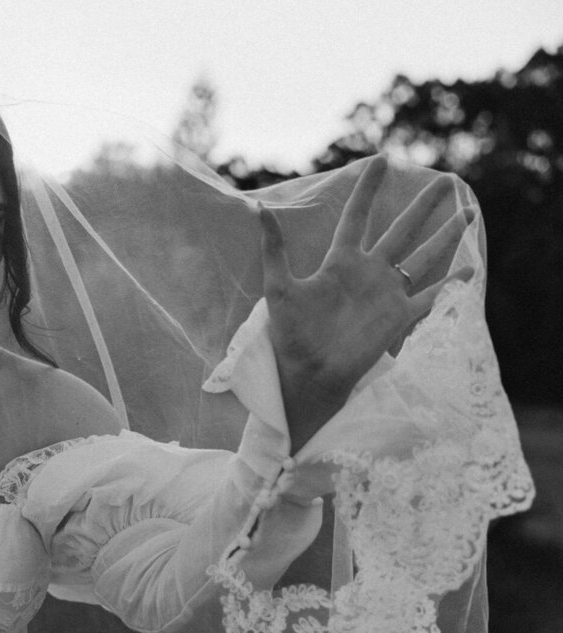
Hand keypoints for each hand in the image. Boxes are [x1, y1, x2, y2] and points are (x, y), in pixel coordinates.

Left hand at [260, 156, 475, 450]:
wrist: (307, 373)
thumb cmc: (290, 333)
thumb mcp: (278, 286)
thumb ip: (273, 248)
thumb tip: (260, 209)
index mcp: (340, 262)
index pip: (358, 217)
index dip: (368, 190)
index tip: (381, 160)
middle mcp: (368, 273)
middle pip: (401, 231)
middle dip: (423, 206)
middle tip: (445, 181)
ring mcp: (386, 295)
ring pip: (423, 257)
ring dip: (445, 237)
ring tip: (468, 213)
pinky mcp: (399, 318)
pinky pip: (432, 297)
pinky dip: (452, 285)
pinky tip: (471, 270)